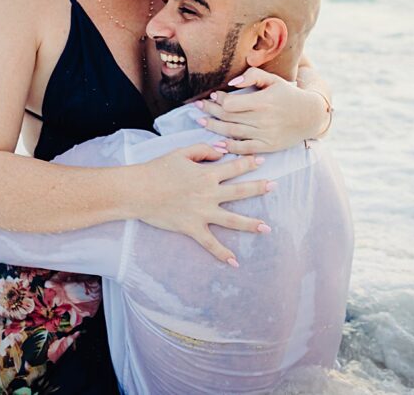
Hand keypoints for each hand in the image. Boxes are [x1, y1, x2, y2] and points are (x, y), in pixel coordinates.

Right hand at [136, 143, 275, 265]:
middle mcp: (209, 193)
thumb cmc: (157, 169)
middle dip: (259, 188)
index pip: (234, 167)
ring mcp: (203, 212)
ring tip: (267, 228)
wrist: (139, 190)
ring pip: (232, 219)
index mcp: (207, 174)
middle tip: (275, 186)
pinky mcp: (193, 228)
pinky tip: (234, 262)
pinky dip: (222, 253)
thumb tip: (221, 153)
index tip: (262, 160)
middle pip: (240, 191)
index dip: (249, 162)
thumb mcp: (180, 153)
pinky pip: (210, 243)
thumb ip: (203, 150)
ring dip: (251, 224)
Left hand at [194, 67, 330, 153]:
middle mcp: (263, 119)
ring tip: (200, 121)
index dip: (219, 99)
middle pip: (228, 117)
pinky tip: (217, 143)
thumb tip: (231, 82)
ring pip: (232, 132)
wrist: (310, 116)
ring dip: (213, 127)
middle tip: (197, 107)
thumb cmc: (288, 94)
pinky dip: (229, 147)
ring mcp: (264, 134)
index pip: (231, 103)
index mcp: (263, 101)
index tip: (212, 95)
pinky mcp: (267, 146)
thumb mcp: (273, 79)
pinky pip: (244, 148)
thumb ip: (252, 76)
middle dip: (210, 111)